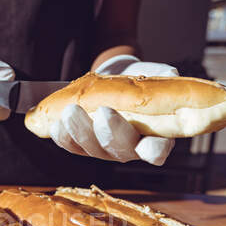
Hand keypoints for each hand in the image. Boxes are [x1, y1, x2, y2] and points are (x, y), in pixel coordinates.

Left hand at [50, 55, 176, 164]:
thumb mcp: (155, 74)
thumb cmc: (139, 80)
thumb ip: (164, 76)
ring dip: (80, 132)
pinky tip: (56, 124)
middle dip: (110, 134)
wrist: (114, 78)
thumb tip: (169, 74)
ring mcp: (105, 149)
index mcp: (155, 136)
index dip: (152, 152)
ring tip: (71, 112)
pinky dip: (63, 136)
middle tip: (103, 113)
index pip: (157, 151)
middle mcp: (130, 149)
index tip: (147, 147)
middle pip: (121, 151)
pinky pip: (71, 146)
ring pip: (92, 149)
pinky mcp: (83, 145)